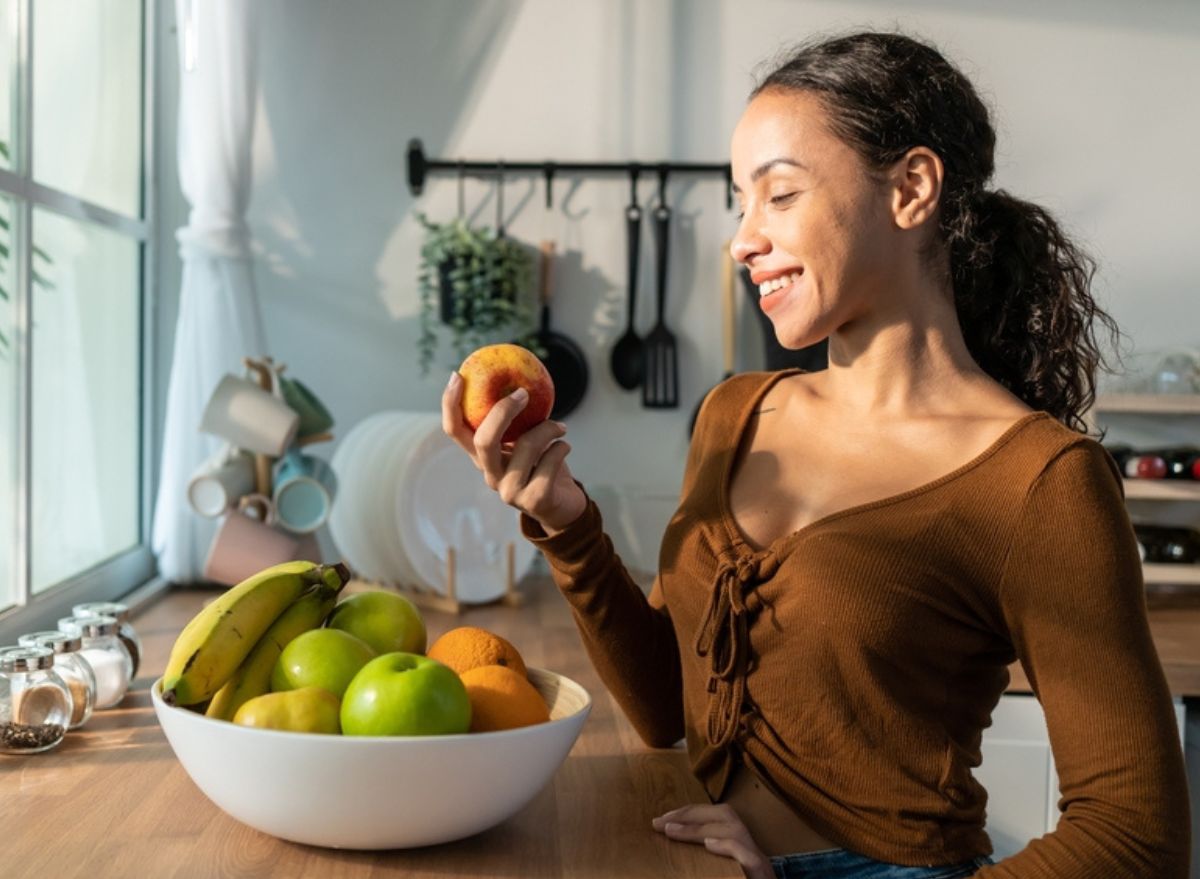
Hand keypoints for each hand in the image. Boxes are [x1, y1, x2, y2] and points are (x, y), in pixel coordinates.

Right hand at [441, 372, 586, 533]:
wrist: (564, 506)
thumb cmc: (543, 465)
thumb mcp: (525, 441)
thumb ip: (517, 420)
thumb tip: (517, 379)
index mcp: (482, 458)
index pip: (455, 431)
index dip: (450, 404)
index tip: (457, 376)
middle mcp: (490, 475)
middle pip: (483, 441)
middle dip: (502, 412)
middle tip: (523, 393)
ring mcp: (510, 491)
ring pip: (526, 446)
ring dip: (548, 429)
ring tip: (560, 427)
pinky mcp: (534, 500)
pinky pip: (549, 462)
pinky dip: (561, 448)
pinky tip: (564, 447)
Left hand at [652, 803, 773, 878]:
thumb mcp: (718, 871)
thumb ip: (701, 858)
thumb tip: (671, 840)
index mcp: (741, 848)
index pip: (716, 816)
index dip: (689, 813)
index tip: (661, 820)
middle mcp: (751, 850)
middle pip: (726, 815)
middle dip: (691, 814)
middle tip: (660, 822)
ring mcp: (759, 863)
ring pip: (735, 832)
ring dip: (700, 828)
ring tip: (672, 831)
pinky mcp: (761, 873)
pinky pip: (748, 856)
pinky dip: (728, 847)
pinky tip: (709, 844)